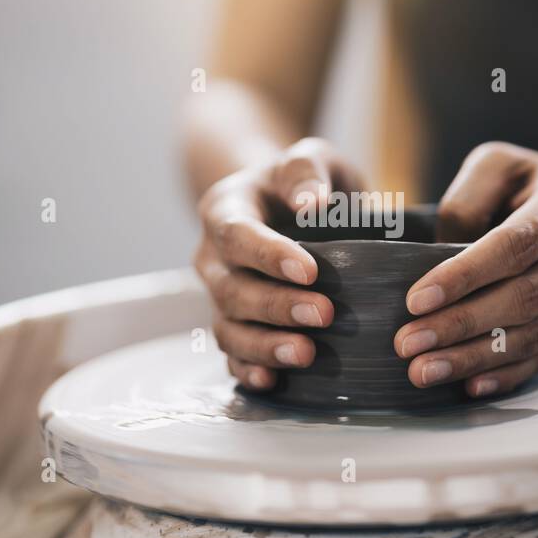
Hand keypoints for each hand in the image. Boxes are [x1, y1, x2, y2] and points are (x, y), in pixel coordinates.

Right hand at [194, 137, 363, 390]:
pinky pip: (231, 353)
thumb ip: (307, 169)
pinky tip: (273, 380)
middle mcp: (212, 256)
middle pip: (231, 288)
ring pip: (228, 327)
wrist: (283, 202)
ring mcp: (219, 295)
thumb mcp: (309, 156)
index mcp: (224, 210)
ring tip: (306, 354)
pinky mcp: (234, 324)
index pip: (237, 235)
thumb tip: (313, 203)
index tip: (310, 271)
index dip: (269, 255)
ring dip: (264, 345)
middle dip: (276, 306)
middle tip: (325, 314)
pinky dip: (248, 369)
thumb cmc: (302, 181)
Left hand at [394, 142, 537, 397]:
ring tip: (424, 369)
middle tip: (407, 343)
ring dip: (474, 357)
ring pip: (533, 334)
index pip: (517, 244)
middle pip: (526, 296)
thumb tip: (437, 260)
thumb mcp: (497, 166)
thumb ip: (465, 202)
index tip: (417, 300)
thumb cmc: (526, 185)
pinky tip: (468, 386)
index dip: (466, 275)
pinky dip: (504, 374)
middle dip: (461, 324)